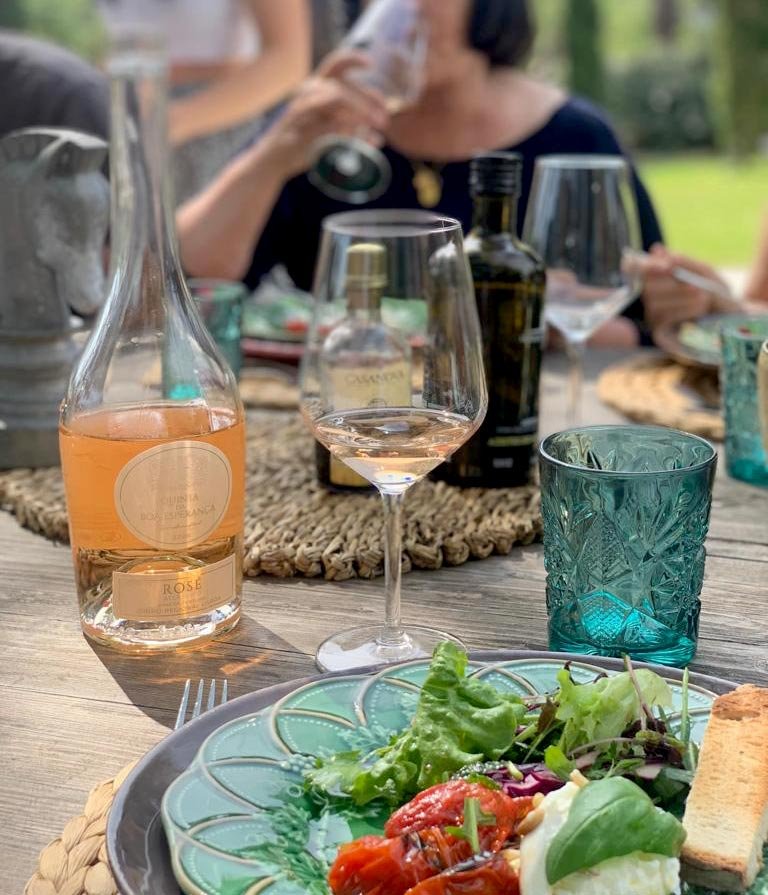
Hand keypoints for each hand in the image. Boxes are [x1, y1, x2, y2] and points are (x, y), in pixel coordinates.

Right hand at [259, 50, 389, 180]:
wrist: (273, 159)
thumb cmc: (303, 143)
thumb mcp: (328, 131)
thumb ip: (351, 130)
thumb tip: (377, 137)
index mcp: (314, 88)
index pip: (335, 65)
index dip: (353, 60)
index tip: (371, 64)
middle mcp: (307, 93)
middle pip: (342, 87)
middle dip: (367, 101)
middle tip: (384, 120)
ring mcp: (301, 111)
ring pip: (336, 98)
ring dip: (360, 111)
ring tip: (377, 127)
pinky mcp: (299, 129)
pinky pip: (327, 123)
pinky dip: (346, 129)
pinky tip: (359, 138)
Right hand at [638, 244, 727, 330]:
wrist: (732, 319)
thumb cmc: (716, 293)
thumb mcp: (704, 273)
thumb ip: (682, 263)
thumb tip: (656, 250)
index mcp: (656, 278)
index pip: (636, 269)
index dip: (646, 266)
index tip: (668, 266)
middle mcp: (649, 298)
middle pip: (646, 288)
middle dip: (671, 286)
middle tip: (695, 286)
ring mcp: (652, 316)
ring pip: (654, 304)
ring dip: (680, 298)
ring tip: (703, 296)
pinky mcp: (659, 333)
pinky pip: (663, 319)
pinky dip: (683, 310)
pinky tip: (701, 308)